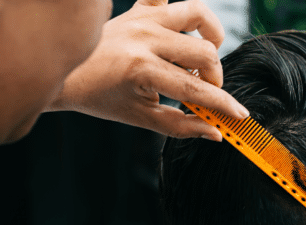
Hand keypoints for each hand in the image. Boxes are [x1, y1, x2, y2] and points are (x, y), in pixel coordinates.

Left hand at [47, 0, 247, 140]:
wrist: (66, 75)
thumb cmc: (101, 98)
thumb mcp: (141, 119)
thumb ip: (181, 127)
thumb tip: (215, 132)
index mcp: (142, 68)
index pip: (195, 89)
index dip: (222, 104)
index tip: (240, 114)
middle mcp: (144, 38)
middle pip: (204, 52)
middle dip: (214, 77)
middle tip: (204, 90)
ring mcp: (142, 18)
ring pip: (196, 12)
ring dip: (210, 35)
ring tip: (202, 55)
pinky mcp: (139, 8)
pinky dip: (176, 4)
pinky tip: (182, 22)